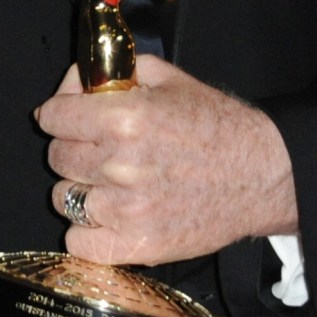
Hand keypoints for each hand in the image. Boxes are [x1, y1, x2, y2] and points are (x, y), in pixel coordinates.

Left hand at [36, 55, 295, 267]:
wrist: (263, 174)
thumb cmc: (219, 126)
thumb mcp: (171, 79)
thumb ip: (120, 71)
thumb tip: (77, 79)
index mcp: (125, 118)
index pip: (53, 117)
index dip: (57, 114)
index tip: (65, 118)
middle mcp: (120, 164)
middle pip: (56, 157)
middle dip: (70, 148)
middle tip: (95, 150)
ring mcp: (127, 209)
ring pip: (63, 198)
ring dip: (78, 189)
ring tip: (105, 184)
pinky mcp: (138, 245)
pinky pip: (78, 241)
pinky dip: (86, 231)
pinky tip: (108, 216)